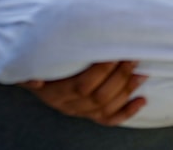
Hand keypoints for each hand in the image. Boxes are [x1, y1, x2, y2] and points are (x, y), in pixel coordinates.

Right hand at [21, 61, 146, 125]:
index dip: (101, 71)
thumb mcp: (30, 65)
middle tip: (133, 58)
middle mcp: (70, 105)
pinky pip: (110, 119)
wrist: (38, 76)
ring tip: (141, 74)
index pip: (82, 86)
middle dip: (119, 77)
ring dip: (127, 90)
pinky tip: (142, 100)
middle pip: (98, 96)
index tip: (115, 53)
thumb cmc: (39, 64)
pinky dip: (128, 112)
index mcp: (57, 92)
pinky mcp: (90, 114)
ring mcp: (81, 111)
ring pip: (106, 107)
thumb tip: (35, 80)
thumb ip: (29, 71)